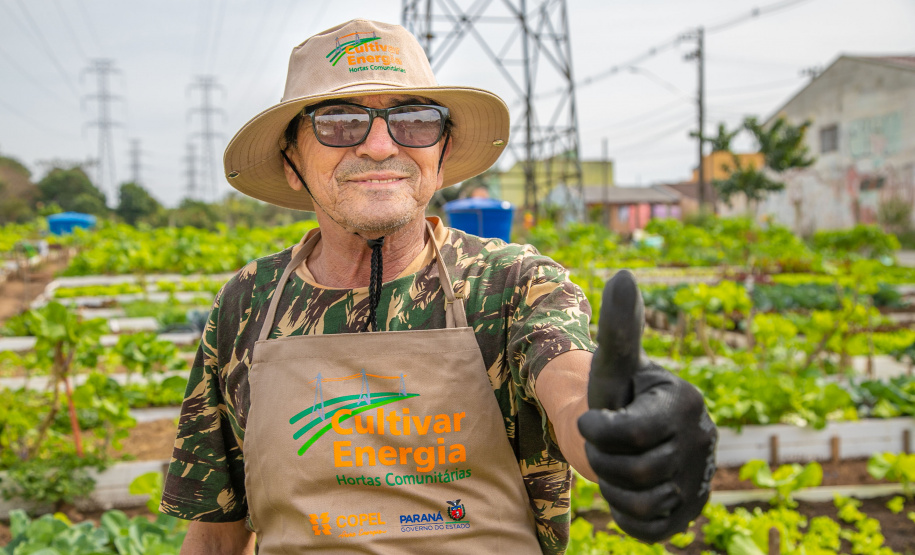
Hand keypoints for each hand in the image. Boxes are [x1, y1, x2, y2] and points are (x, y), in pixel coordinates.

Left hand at [577, 270, 716, 542]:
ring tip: (617, 463)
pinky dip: (628, 516)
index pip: (630, 432)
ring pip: (639, 501)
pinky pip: (650, 528)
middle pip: (630, 470)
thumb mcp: (613, 365)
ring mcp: (701, 478)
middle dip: (601, 458)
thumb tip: (624, 273)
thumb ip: (619, 327)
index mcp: (684, 401)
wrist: (628, 435)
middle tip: (604, 443)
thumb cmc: (616, 395)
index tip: (589, 420)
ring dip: (612, 487)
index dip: (597, 431)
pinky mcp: (692, 511)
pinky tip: (628, 491)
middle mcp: (703, 439)